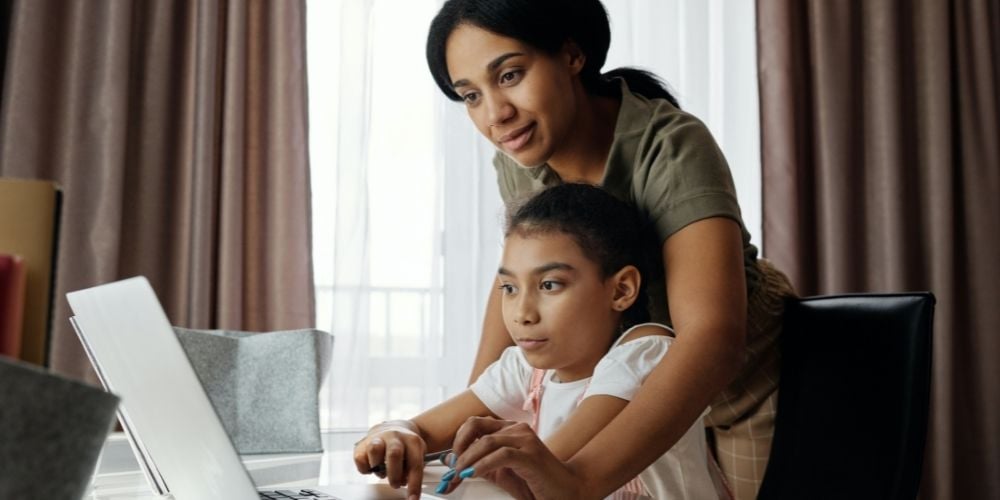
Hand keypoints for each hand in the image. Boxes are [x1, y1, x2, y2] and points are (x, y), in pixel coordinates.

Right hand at [352, 420, 425, 498]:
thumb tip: (406, 483)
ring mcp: (378, 438)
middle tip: (396, 484)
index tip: (413, 498)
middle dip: (394, 475)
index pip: (414, 464)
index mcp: (411, 440)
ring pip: (374, 450)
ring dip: (378, 468)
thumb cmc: (406, 446)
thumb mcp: (416, 454)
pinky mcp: (362, 444)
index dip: (414, 484)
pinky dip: (365, 468)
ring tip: (382, 472)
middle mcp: (394, 436)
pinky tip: (373, 467)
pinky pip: (360, 458)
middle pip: (394, 454)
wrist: (395, 428)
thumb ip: (412, 468)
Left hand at [440, 417, 585, 499]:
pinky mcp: (531, 455)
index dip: (458, 440)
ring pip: (486, 441)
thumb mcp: (501, 473)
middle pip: (476, 425)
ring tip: (460, 475)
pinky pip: (501, 455)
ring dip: (467, 460)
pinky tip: (474, 474)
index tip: (449, 461)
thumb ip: (479, 464)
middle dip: (459, 447)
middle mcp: (517, 429)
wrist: (566, 490)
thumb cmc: (534, 482)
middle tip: (452, 468)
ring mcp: (526, 440)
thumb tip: (451, 461)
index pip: (475, 423)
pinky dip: (483, 465)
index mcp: (509, 429)